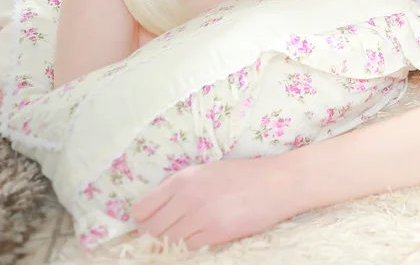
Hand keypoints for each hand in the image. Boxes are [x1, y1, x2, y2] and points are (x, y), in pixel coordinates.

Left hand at [132, 156, 293, 249]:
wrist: (278, 183)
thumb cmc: (243, 175)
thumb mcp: (206, 171)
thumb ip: (178, 188)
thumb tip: (154, 211)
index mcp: (182, 179)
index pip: (141, 210)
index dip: (144, 218)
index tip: (153, 220)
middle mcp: (187, 197)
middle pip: (150, 229)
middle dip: (156, 233)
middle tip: (172, 230)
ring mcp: (201, 217)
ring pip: (167, 242)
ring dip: (174, 241)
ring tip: (191, 231)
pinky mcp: (215, 233)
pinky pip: (189, 248)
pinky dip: (193, 245)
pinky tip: (206, 234)